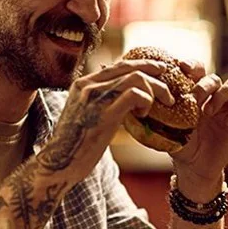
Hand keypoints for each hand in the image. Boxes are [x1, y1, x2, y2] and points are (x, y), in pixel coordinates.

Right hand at [35, 60, 176, 176]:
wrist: (58, 164)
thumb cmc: (74, 144)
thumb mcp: (84, 114)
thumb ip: (100, 102)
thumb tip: (123, 98)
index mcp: (83, 83)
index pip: (118, 64)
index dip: (142, 65)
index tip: (158, 71)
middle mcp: (88, 86)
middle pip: (130, 67)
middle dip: (155, 72)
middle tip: (169, 85)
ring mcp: (95, 99)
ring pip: (136, 78)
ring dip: (156, 89)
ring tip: (163, 103)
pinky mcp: (104, 114)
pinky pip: (134, 95)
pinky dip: (146, 101)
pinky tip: (144, 114)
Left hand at [170, 59, 227, 200]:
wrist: (194, 167)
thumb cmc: (179, 145)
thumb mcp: (166, 129)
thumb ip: (156, 116)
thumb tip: (135, 105)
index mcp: (194, 92)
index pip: (196, 69)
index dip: (191, 65)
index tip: (182, 68)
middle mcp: (211, 96)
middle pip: (214, 77)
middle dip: (204, 85)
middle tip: (194, 98)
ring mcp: (226, 106)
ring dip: (222, 94)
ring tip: (209, 111)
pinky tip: (226, 121)